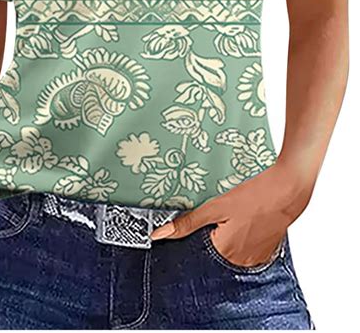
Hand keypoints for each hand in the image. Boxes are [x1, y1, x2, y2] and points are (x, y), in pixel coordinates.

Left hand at [150, 160, 313, 266]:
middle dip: (214, 230)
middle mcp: (240, 260)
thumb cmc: (255, 194)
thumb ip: (187, 222)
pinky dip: (245, 232)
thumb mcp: (216, 206)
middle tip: (224, 210)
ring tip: (238, 211)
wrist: (289, 188)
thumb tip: (159, 234)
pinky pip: (247, 243)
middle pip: (216, 247)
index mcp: (225, 252)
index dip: (197, 231)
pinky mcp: (267, 249)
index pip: (198, 248)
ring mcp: (256, 256)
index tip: (203, 217)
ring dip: (230, 231)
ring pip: (232, 245)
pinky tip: (248, 216)